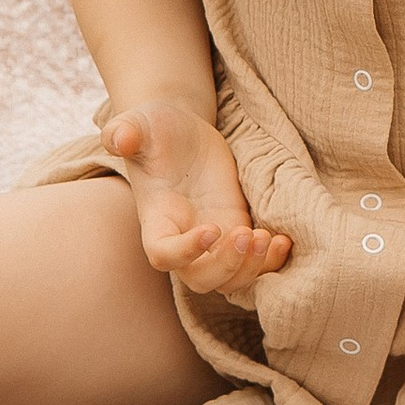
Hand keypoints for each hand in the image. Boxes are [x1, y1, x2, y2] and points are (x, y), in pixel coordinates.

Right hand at [101, 101, 292, 302]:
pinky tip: (284, 240)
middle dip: (226, 266)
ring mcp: (213, 238)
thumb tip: (119, 138)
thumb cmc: (155, 129)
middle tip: (248, 235)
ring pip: (229, 280)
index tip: (212, 228)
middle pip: (201, 279)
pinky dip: (271, 262)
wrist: (181, 133)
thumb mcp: (140, 123)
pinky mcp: (236, 229)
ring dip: (252, 269)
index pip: (163, 255)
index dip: (187, 252)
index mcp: (157, 219)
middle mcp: (183, 237)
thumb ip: (125, 131)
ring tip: (269, 238)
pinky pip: (253, 264)